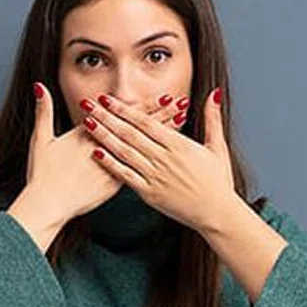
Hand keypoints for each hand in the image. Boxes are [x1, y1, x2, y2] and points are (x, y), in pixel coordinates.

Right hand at [19, 81, 175, 226]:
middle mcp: (103, 147)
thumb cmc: (42, 175)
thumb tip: (39, 85)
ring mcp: (111, 166)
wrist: (46, 203)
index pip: (120, 116)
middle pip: (136, 128)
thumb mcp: (40, 139)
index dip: (143, 105)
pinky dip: (155, 161)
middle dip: (160, 114)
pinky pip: (138, 171)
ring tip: (180, 124)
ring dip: (162, 135)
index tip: (161, 96)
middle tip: (180, 102)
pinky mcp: (113, 185)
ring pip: (141, 148)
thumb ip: (43, 111)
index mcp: (87, 134)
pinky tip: (169, 156)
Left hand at [82, 87, 240, 231]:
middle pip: (130, 133)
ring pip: (125, 152)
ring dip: (104, 136)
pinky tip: (96, 153)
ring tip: (87, 123)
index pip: (146, 122)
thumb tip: (214, 93)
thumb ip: (212, 119)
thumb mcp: (217, 147)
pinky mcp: (150, 194)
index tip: (109, 99)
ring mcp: (155, 176)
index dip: (125, 109)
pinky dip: (111, 164)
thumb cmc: (218, 182)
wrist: (217, 213)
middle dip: (107, 117)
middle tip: (89, 104)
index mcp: (180, 145)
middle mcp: (165, 159)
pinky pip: (126, 176)